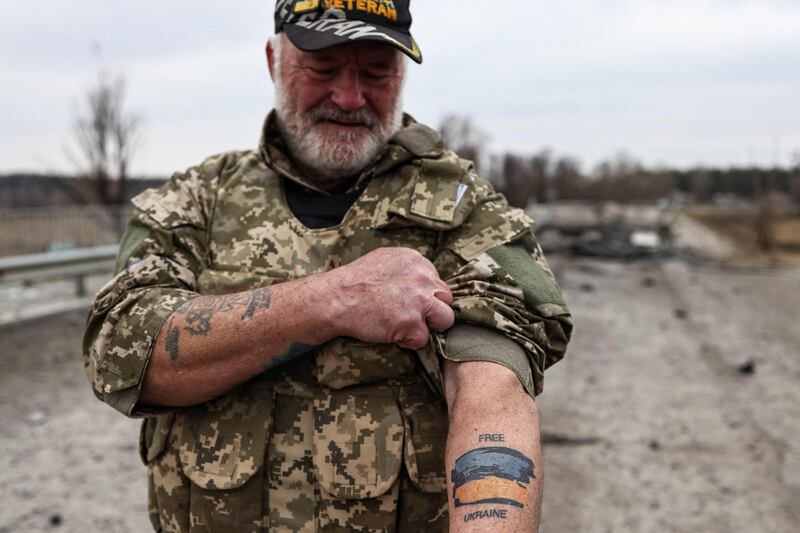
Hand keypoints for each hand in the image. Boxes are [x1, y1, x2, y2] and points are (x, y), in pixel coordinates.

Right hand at [325, 247, 454, 349]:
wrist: (336, 298)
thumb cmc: (354, 280)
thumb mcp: (384, 259)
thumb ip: (406, 267)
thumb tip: (418, 277)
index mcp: (416, 261)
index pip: (436, 281)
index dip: (425, 294)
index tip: (409, 300)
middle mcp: (422, 278)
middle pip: (446, 298)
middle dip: (433, 309)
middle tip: (413, 315)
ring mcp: (419, 301)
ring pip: (445, 319)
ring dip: (430, 326)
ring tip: (410, 327)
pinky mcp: (411, 323)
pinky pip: (423, 339)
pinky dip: (409, 341)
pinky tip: (394, 335)